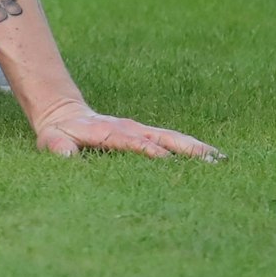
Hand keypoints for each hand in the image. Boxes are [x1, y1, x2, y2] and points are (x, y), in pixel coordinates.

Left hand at [33, 98, 223, 162]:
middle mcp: (131, 129)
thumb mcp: (52, 142)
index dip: (149, 152)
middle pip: (164, 138)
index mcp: (110, 133)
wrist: (64, 115)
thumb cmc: (59, 135)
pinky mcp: (146, 135)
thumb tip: (68, 159)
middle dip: (187, 149)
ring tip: (223, 161)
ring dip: (196, 149)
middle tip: (215, 162)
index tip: (168, 162)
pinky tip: (212, 159)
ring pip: (173, 138)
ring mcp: (141, 131)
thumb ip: (60, 150)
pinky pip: (172, 141)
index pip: (134, 143)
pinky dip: (192, 149)